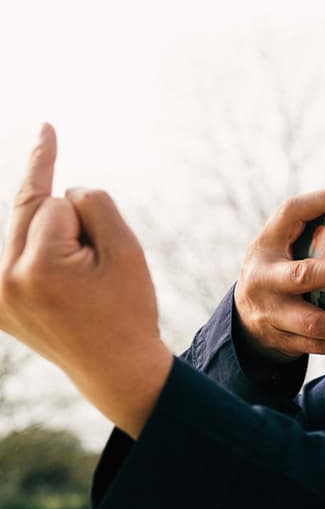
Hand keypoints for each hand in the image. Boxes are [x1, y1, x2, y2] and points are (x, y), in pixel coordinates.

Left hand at [0, 124, 172, 436]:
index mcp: (40, 267)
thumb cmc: (127, 307)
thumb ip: (95, 204)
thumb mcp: (127, 248)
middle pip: (30, 210)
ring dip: (51, 241)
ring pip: (22, 231)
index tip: (47, 138)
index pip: (59, 202)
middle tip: (89, 262)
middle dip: (66, 222)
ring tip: (77, 282)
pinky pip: (16, 256)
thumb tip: (61, 192)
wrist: (116, 370)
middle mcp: (6, 281)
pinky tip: (61, 284)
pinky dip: (39, 257)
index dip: (90, 221)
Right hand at [234, 188, 324, 361]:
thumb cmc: (276, 269)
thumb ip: (311, 229)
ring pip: (316, 323)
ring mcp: (272, 314)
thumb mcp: (281, 244)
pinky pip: (320, 346)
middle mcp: (264, 279)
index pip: (289, 213)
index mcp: (266, 246)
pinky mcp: (283, 340)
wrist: (244, 316)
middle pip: (302, 276)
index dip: (319, 202)